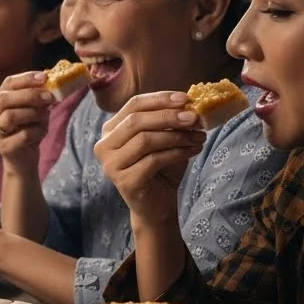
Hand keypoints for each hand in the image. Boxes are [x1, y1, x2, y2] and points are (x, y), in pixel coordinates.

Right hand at [0, 71, 54, 170]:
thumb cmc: (29, 131)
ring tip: (45, 118)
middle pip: (4, 99)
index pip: (8, 83)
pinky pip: (24, 135)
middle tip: (50, 97)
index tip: (44, 77)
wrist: (23, 160)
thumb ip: (40, 98)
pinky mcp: (4, 147)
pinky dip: (38, 132)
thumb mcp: (36, 111)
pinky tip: (41, 133)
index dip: (25, 78)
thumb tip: (53, 85)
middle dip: (30, 95)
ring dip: (34, 114)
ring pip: (11, 116)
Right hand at [94, 92, 203, 226]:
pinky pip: (153, 160)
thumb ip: (168, 122)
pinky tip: (193, 151)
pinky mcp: (124, 181)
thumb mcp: (164, 139)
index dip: (159, 99)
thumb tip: (189, 103)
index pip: (133, 105)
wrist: (157, 205)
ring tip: (199, 137)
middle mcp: (104, 146)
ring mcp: (111, 164)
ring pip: (145, 140)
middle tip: (195, 118)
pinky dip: (177, 153)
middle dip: (169, 116)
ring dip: (177, 136)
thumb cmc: (161, 168)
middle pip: (136, 121)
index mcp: (111, 130)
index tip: (185, 98)